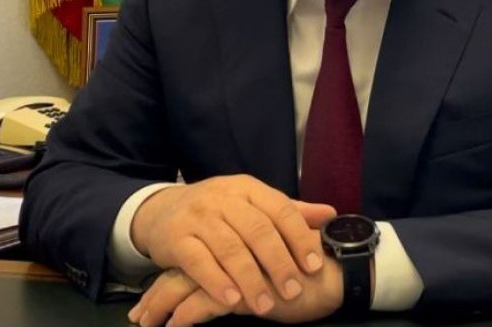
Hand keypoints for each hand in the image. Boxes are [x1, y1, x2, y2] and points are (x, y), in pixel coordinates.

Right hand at [129, 175, 335, 315]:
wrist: (162, 210)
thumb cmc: (217, 211)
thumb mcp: (251, 204)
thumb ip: (289, 211)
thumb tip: (330, 214)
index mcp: (247, 188)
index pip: (279, 209)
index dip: (299, 237)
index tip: (314, 265)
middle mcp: (223, 198)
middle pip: (257, 230)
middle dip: (278, 262)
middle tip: (294, 290)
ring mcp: (198, 217)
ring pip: (230, 248)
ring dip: (250, 279)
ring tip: (265, 305)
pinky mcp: (176, 238)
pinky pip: (199, 262)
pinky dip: (217, 282)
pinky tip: (232, 301)